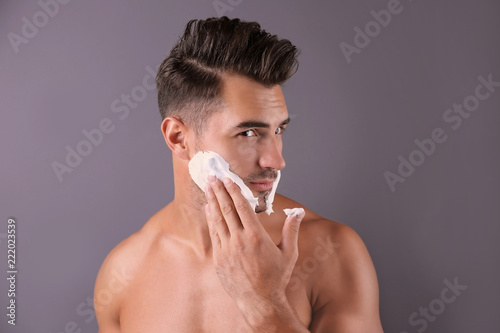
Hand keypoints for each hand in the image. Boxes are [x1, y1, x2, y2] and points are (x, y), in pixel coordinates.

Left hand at [204, 175, 304, 325]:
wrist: (260, 302)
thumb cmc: (276, 278)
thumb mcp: (289, 253)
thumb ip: (291, 230)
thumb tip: (298, 212)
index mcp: (256, 237)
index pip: (242, 207)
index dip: (234, 191)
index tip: (229, 179)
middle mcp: (240, 241)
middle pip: (227, 209)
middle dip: (220, 191)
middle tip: (214, 176)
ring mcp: (227, 250)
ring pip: (217, 219)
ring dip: (213, 201)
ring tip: (209, 187)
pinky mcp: (219, 258)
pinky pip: (214, 234)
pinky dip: (211, 219)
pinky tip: (209, 209)